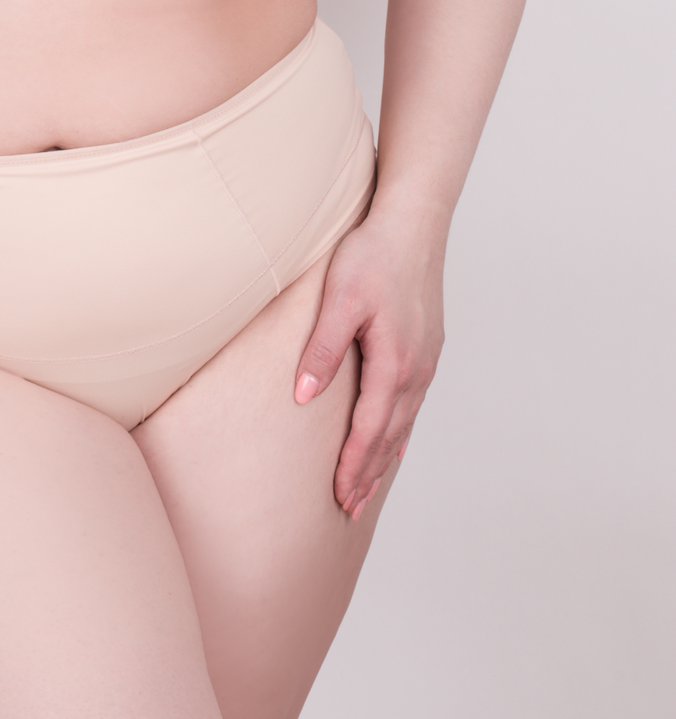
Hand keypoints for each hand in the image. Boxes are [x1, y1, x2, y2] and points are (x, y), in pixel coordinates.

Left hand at [292, 209, 445, 517]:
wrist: (413, 222)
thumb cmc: (373, 255)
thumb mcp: (340, 299)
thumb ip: (323, 349)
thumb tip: (303, 395)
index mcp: (394, 363)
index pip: (370, 430)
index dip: (354, 466)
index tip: (339, 497)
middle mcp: (416, 370)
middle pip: (390, 436)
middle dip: (368, 473)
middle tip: (349, 507)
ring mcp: (426, 360)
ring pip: (404, 423)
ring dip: (384, 457)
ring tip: (366, 487)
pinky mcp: (427, 347)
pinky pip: (413, 403)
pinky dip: (400, 430)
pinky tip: (394, 440)